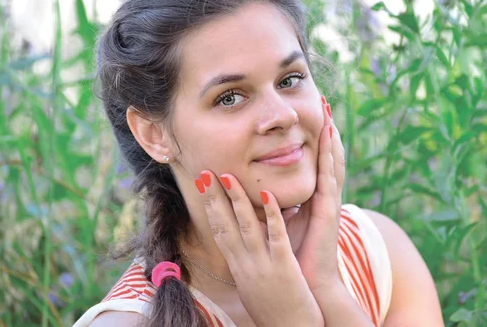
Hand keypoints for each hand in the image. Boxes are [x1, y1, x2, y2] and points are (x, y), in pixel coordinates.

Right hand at [198, 170, 323, 326]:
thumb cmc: (274, 313)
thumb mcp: (253, 288)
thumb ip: (248, 264)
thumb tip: (244, 246)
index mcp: (239, 269)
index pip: (219, 233)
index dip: (210, 208)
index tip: (203, 187)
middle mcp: (245, 266)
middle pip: (224, 226)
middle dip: (213, 198)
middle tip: (205, 173)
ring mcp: (263, 266)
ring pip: (246, 227)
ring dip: (236, 200)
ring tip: (228, 176)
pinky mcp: (284, 268)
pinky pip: (276, 237)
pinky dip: (271, 215)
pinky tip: (268, 195)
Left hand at [285, 96, 344, 291]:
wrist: (309, 282)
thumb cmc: (295, 253)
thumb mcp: (283, 220)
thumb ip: (276, 202)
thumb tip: (262, 187)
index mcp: (315, 196)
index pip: (318, 160)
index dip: (317, 136)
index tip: (312, 112)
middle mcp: (325, 194)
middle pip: (329, 154)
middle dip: (327, 127)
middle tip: (324, 100)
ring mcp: (330, 200)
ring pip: (332, 160)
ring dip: (331, 135)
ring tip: (328, 110)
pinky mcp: (329, 209)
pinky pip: (329, 176)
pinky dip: (328, 156)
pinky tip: (327, 138)